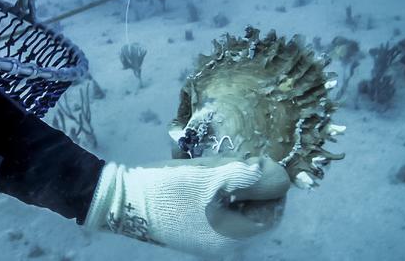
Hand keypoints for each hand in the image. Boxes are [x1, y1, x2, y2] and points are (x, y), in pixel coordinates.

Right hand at [85, 156, 289, 257]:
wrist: (121, 199)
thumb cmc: (170, 189)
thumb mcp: (214, 178)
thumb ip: (253, 177)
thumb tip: (282, 176)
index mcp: (232, 237)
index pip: (272, 213)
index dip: (272, 185)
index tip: (260, 161)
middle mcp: (221, 244)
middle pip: (251, 211)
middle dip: (250, 183)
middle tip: (237, 158)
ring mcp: (203, 238)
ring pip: (232, 208)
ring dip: (231, 185)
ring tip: (218, 164)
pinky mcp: (187, 228)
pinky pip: (214, 210)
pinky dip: (215, 191)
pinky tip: (202, 174)